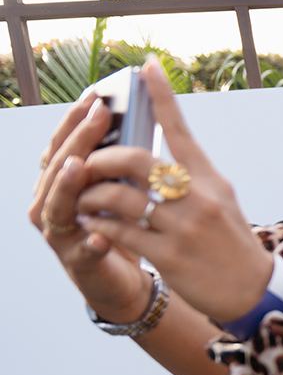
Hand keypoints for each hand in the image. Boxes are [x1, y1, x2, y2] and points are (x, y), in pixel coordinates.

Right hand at [31, 94, 153, 322]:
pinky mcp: (79, 263)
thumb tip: (137, 119)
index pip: (65, 143)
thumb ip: (121, 162)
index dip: (77, 119)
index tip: (96, 94)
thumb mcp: (123, 189)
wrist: (125, 279)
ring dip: (68, 185)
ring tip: (79, 167)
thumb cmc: (123, 226)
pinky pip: (82, 252)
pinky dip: (90, 244)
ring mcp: (61, 233)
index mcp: (64, 181)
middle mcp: (53, 202)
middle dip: (79, 139)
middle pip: (60, 165)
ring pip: (58, 204)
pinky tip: (100, 237)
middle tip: (98, 116)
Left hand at [69, 58, 272, 322]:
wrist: (253, 289)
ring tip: (82, 200)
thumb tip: (156, 149)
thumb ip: (189, 175)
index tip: (146, 66)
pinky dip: (100, 226)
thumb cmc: (231, 242)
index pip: (180, 128)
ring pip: (120, 197)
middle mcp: (197, 197)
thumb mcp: (220, 199)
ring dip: (91, 195)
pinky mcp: (170, 256)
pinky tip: (93, 224)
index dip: (162, 94)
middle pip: (134, 160)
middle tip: (84, 164)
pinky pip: (122, 232)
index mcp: (208, 178)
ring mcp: (183, 227)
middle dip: (99, 159)